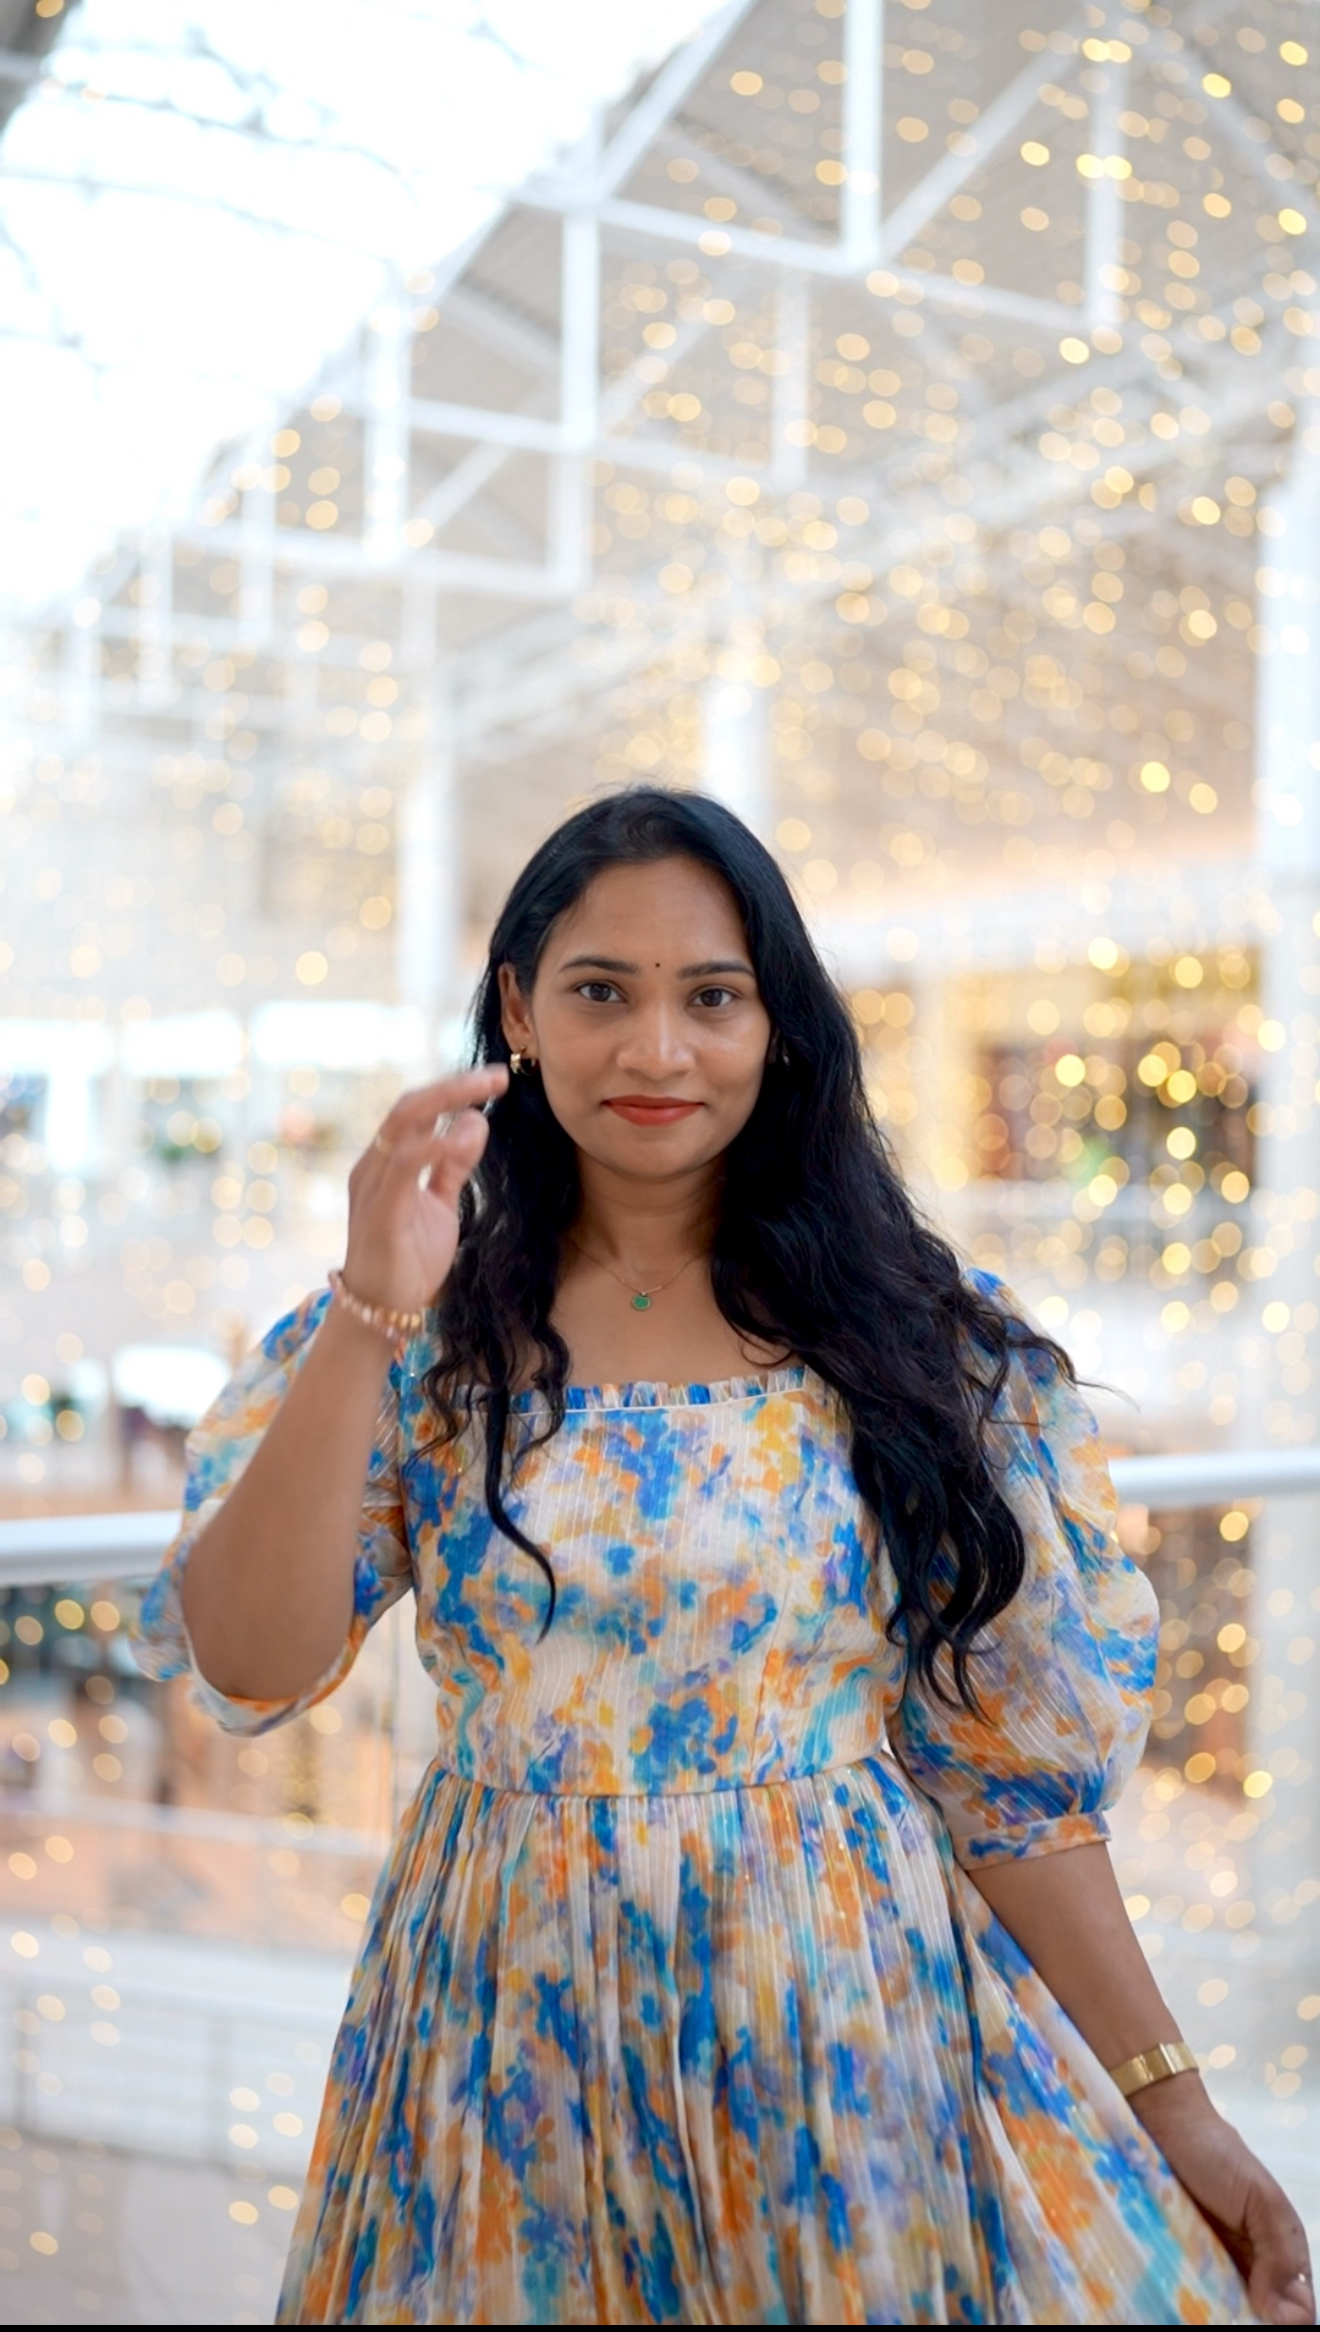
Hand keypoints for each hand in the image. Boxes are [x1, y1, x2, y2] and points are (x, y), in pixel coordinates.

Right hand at [342, 1068, 506, 1313]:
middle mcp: (374, 1165)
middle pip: (410, 1105)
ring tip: (487, 1092)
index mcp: (386, 1162)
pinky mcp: (380, 1209)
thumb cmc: (408, 1260)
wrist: (381, 1311)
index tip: (495, 1079)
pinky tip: (464, 1137)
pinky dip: (436, 1144)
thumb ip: (453, 1165)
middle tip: (498, 1075)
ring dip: (448, 1100)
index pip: (417, 1109)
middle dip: (455, 1085)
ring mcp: (373, 1184)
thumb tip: (474, 1120)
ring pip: (404, 1122)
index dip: (454, 1089)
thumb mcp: (440, 1203)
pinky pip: (405, 1164)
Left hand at [1135, 2082, 1313, 2324]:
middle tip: (1228, 2312)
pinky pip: (1191, 2294)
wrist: (1165, 2124)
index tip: (1263, 2313)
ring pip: (1226, 2311)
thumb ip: (1279, 2254)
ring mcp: (1213, 2266)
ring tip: (1203, 2311)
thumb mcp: (1262, 2199)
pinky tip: (1185, 2305)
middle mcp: (1250, 2266)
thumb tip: (1275, 2313)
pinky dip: (1190, 2304)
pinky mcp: (1180, 2261)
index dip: (1287, 2318)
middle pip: (1262, 2315)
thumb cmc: (1218, 2155)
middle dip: (1249, 2319)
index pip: (1298, 2308)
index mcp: (1281, 2252)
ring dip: (1219, 2315)